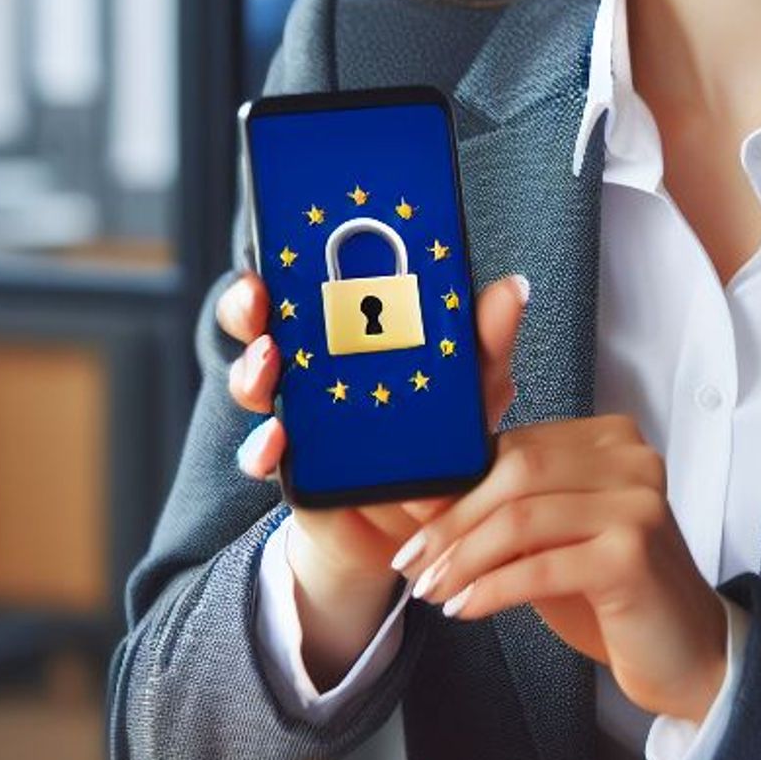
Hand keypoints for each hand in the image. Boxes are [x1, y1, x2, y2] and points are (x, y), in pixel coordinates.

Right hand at [218, 266, 528, 682]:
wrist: (419, 527)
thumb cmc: (441, 442)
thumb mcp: (474, 389)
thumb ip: (487, 344)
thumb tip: (511, 287)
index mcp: (350, 331)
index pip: (307, 279)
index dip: (288, 254)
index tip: (287, 231)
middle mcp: (311, 366)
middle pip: (262, 321)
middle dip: (249, 302)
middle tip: (260, 295)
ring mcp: (295, 416)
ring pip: (252, 380)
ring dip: (252, 368)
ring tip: (270, 362)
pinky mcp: (292, 471)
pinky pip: (262, 455)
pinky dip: (263, 446)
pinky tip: (278, 441)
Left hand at [390, 412, 728, 723]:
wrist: (689, 652)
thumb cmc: (613, 594)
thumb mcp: (552, 541)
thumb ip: (501, 512)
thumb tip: (417, 499)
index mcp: (612, 439)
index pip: (517, 447)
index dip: (456, 486)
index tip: (412, 527)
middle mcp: (632, 459)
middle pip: (516, 473)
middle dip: (452, 522)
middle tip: (413, 565)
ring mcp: (637, 503)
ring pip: (522, 518)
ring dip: (464, 558)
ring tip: (433, 591)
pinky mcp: (633, 555)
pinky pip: (540, 566)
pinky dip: (491, 588)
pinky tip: (466, 609)